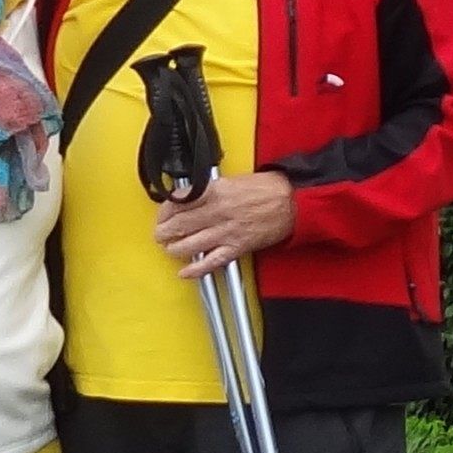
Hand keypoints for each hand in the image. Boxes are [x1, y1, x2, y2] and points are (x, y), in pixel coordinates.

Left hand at [153, 169, 296, 274]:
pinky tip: (185, 272)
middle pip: (179, 225)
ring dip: (175, 249)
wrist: (292, 201)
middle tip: (160, 234)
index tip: (162, 216)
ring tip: (170, 249)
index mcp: (215, 191)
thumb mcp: (232, 180)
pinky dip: (196, 268)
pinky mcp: (237, 247)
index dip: (164, 211)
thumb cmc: (267, 189)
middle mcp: (217, 211)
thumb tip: (189, 199)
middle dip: (164, 232)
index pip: (178, 202)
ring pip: (190, 244)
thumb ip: (209, 191)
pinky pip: (212, 261)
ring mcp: (227, 231)